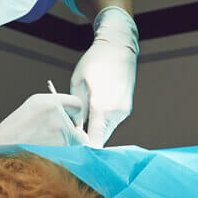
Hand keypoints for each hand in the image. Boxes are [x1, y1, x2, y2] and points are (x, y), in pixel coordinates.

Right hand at [0, 93, 87, 148]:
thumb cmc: (14, 131)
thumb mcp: (32, 109)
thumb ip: (54, 108)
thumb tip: (73, 120)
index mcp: (48, 101)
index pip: (77, 104)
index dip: (76, 114)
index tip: (72, 121)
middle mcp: (56, 113)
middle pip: (79, 128)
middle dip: (72, 136)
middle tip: (58, 142)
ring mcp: (59, 131)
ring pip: (76, 144)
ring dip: (65, 148)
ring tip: (44, 149)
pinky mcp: (59, 148)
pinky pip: (70, 156)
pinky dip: (61, 158)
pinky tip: (44, 156)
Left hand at [71, 6, 137, 145]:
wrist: (118, 47)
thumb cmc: (93, 62)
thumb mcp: (77, 83)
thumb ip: (76, 110)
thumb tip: (73, 128)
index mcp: (101, 107)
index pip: (94, 142)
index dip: (82, 149)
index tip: (71, 149)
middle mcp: (115, 112)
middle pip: (100, 139)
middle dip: (86, 141)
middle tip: (71, 135)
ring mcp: (123, 111)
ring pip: (106, 131)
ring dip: (94, 130)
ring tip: (80, 120)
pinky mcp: (126, 108)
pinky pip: (112, 122)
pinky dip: (102, 122)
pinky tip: (94, 110)